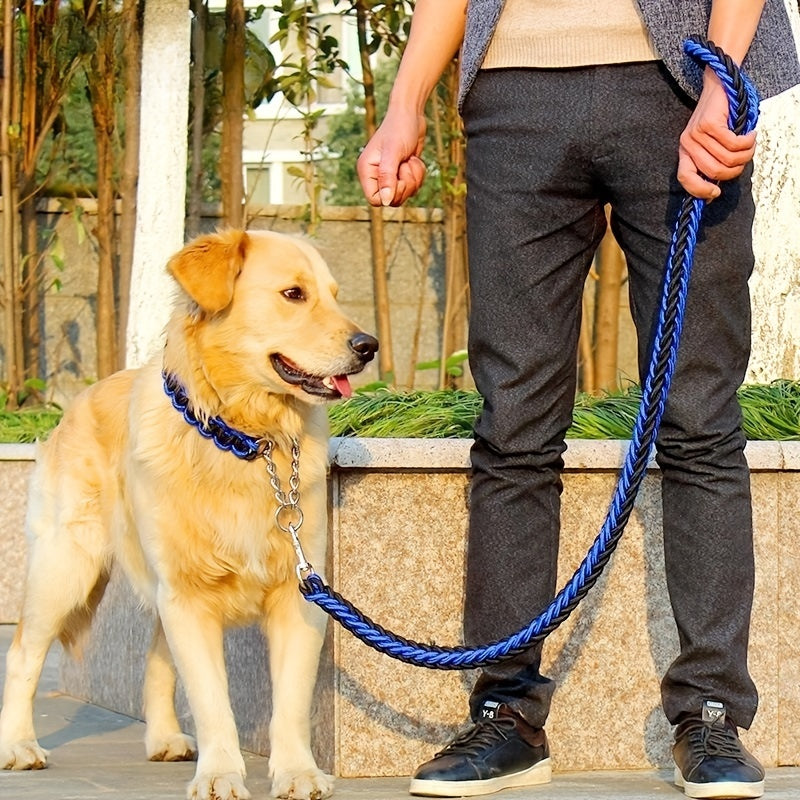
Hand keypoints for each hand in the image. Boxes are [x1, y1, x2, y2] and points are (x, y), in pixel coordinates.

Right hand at [357, 106, 427, 206]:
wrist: (412, 114)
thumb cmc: (400, 128)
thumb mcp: (393, 152)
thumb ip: (387, 177)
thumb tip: (385, 202)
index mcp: (367, 171)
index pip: (375, 200)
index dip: (390, 194)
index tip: (399, 179)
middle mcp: (375, 175)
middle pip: (392, 200)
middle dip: (405, 184)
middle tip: (406, 165)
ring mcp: (389, 175)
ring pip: (404, 194)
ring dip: (413, 178)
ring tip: (410, 160)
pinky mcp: (401, 174)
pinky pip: (412, 187)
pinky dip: (418, 175)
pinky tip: (413, 159)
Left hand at [677, 70, 756, 199]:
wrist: (719, 86)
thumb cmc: (719, 118)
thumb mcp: (710, 143)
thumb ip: (711, 163)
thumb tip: (713, 193)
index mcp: (685, 152)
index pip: (685, 178)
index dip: (700, 190)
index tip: (716, 193)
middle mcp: (687, 144)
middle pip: (712, 171)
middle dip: (733, 170)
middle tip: (744, 159)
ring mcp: (697, 134)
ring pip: (726, 159)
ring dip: (745, 155)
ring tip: (750, 145)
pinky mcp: (710, 124)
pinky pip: (733, 144)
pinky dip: (747, 142)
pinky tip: (751, 135)